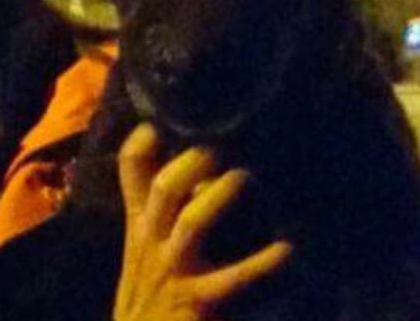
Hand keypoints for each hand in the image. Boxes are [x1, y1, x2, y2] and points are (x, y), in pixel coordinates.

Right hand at [113, 123, 292, 320]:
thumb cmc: (149, 304)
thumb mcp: (141, 258)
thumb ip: (158, 220)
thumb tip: (196, 181)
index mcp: (140, 229)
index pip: (131, 172)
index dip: (144, 139)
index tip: (165, 117)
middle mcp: (152, 244)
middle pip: (164, 188)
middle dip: (194, 161)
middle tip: (224, 145)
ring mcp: (174, 273)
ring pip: (193, 221)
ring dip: (222, 195)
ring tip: (248, 178)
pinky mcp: (200, 304)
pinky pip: (236, 278)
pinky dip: (264, 263)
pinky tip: (288, 250)